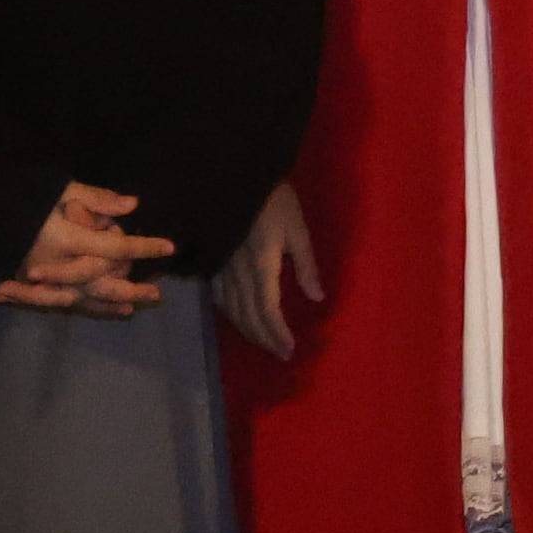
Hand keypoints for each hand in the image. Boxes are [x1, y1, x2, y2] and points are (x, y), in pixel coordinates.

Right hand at [3, 180, 175, 311]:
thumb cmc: (28, 196)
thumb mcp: (61, 189)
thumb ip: (97, 200)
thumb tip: (132, 205)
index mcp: (66, 239)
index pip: (114, 247)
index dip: (143, 247)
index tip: (168, 247)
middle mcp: (57, 265)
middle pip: (102, 282)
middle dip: (130, 287)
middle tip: (156, 292)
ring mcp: (44, 281)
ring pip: (86, 299)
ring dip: (112, 304)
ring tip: (136, 305)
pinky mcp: (36, 288)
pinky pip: (68, 304)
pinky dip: (91, 309)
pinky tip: (112, 310)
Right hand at [214, 182, 319, 359]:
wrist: (237, 178)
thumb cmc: (274, 201)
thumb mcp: (298, 229)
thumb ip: (306, 265)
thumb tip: (317, 298)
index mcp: (261, 265)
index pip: (267, 310)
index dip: (277, 333)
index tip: (289, 350)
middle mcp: (238, 273)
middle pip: (248, 316)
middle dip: (265, 338)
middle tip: (281, 354)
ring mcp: (223, 269)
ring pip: (232, 310)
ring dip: (249, 331)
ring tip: (265, 343)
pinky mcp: (215, 262)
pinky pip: (220, 298)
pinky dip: (232, 314)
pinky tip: (240, 320)